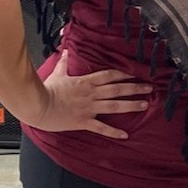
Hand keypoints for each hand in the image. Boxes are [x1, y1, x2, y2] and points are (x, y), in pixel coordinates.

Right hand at [36, 49, 151, 138]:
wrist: (36, 106)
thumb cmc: (46, 90)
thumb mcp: (57, 74)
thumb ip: (64, 63)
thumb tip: (65, 51)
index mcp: (86, 82)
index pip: (110, 75)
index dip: (125, 74)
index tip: (138, 73)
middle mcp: (91, 94)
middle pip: (117, 89)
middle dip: (135, 88)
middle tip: (150, 88)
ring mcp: (88, 108)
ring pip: (114, 106)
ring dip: (131, 105)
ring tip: (145, 105)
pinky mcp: (83, 121)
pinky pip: (101, 128)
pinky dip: (113, 132)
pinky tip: (125, 135)